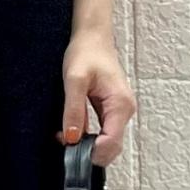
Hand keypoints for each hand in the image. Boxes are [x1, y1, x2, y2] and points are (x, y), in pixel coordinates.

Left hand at [56, 28, 136, 170]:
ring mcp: (120, 111)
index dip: (91, 152)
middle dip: (89, 152)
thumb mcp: (74, 80)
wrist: (93, 37)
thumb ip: (74, 110)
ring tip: (66, 137)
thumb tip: (72, 138)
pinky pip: (104, 132)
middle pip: (112, 147)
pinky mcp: (113, 110)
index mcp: (120, 104)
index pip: (111, 142)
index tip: (70, 150)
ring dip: (89, 146)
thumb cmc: (86, 53)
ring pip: (108, 142)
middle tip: (64, 145)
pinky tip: (73, 131)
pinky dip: (90, 137)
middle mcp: (125, 110)